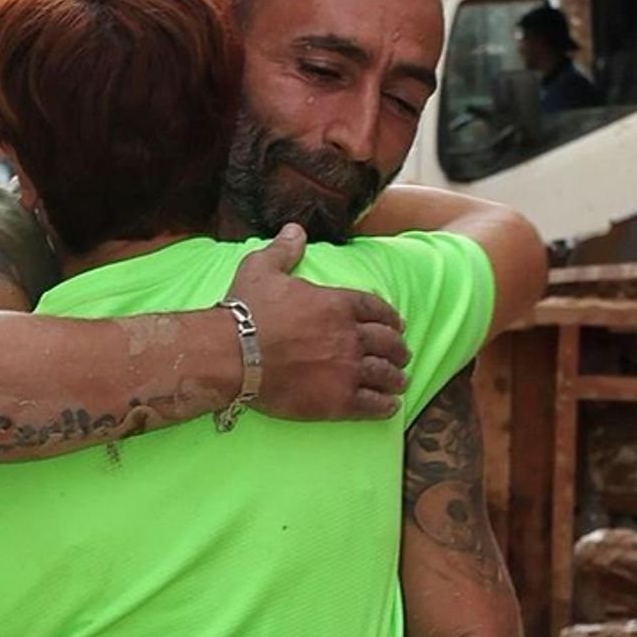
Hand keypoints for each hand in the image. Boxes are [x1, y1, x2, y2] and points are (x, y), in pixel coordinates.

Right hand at [229, 226, 406, 422]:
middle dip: (397, 348)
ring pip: (384, 374)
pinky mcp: (338, 401)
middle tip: (402, 355)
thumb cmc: (246, 312)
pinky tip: (391, 407)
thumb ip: (284, 250)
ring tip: (400, 382)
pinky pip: (372, 404)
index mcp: (337, 304)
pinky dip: (385, 406)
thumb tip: (294, 229)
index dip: (390, 317)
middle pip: (386, 342)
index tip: (397, 324)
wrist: (234, 355)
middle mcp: (350, 336)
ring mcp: (347, 370)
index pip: (375, 308)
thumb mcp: (262, 269)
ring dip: (396, 378)